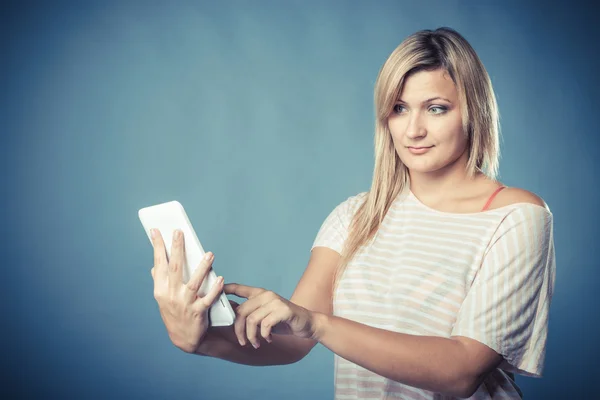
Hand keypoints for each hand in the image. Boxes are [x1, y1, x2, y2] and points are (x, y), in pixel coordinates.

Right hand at [150, 228, 223, 352]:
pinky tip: (221, 279)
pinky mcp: (198, 313)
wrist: (184, 339)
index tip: (155, 231)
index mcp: (161, 290)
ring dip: (203, 267)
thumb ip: (160, 282)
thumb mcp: (163, 299)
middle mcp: (171, 295)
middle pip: (175, 268)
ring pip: (194, 282)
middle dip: (176, 248)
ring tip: (210, 254)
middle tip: (179, 232)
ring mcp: (184, 304)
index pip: (159, 264)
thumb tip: (155, 265)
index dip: (157, 247)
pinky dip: (215, 289)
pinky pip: (208, 299)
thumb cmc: (174, 314)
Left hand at [224, 283, 319, 348]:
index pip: (240, 288)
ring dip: (251, 336)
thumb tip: (231, 314)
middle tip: (243, 341)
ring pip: (252, 320)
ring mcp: (275, 302)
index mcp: (260, 294)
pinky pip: (265, 325)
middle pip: (242, 311)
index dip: (227, 289)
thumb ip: (250, 313)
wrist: (306, 323)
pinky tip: (267, 339)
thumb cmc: (283, 321)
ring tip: (255, 343)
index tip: (218, 293)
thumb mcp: (264, 315)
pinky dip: (264, 336)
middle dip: (239, 330)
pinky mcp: (283, 311)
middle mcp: (266, 295)